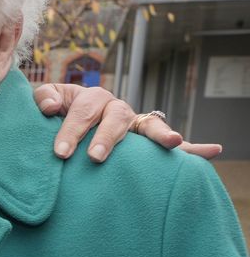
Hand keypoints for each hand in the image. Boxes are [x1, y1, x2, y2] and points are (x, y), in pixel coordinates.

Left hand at [32, 83, 222, 161]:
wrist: (64, 122)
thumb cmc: (54, 113)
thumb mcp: (46, 102)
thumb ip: (43, 98)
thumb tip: (49, 107)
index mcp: (92, 98)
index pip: (83, 112)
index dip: (71, 131)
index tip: (61, 153)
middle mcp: (116, 109)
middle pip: (115, 118)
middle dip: (107, 137)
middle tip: (95, 157)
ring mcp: (134, 124)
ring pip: (148, 125)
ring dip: (159, 134)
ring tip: (173, 142)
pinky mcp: (145, 140)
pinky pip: (171, 142)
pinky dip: (193, 147)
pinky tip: (213, 151)